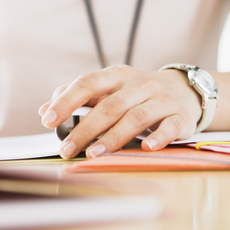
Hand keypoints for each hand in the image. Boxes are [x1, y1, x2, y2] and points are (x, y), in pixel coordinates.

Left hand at [38, 65, 201, 158]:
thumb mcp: (109, 88)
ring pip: (136, 117)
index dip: (67, 101)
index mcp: (117, 75)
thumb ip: (78, 98)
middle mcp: (140, 84)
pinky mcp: (180, 116)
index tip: (47, 120)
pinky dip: (158, 137)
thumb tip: (45, 110)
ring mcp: (161, 99)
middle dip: (86, 129)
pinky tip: (146, 148)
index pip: (88, 84)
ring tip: (93, 154)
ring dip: (113, 137)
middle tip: (67, 149)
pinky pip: (169, 127)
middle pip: (110, 106)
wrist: (184, 89)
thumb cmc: (136, 93)